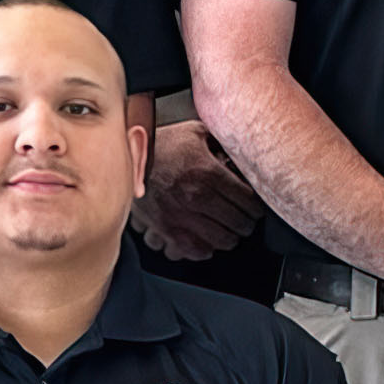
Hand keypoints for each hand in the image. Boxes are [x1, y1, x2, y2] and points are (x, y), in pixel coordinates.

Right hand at [132, 120, 261, 260]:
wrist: (126, 159)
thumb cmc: (162, 146)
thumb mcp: (195, 132)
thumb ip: (223, 140)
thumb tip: (246, 147)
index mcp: (207, 172)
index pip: (248, 201)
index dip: (257, 206)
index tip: (255, 206)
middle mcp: (196, 196)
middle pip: (239, 222)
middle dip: (247, 222)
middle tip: (246, 219)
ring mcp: (181, 216)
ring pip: (223, 240)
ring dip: (231, 236)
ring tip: (231, 230)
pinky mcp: (167, 230)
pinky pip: (198, 250)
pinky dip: (208, 247)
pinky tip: (209, 238)